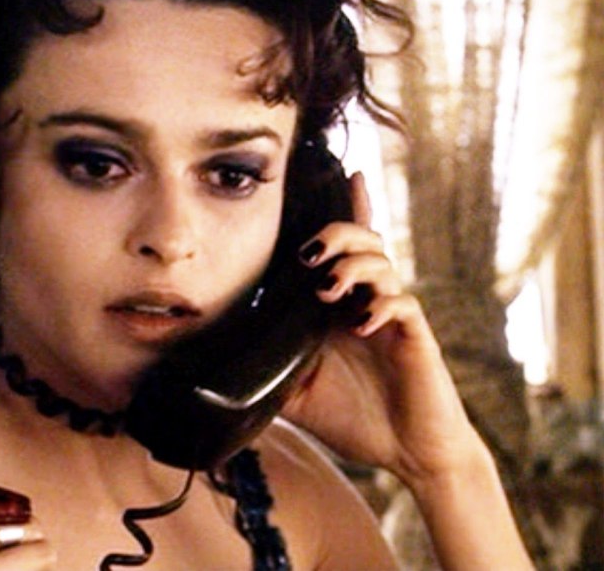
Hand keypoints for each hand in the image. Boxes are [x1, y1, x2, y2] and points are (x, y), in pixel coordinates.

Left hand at [281, 172, 485, 487]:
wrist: (406, 454)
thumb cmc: (354, 417)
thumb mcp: (296, 393)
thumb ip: (266, 372)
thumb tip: (214, 371)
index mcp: (341, 306)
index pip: (343, 249)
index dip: (346, 209)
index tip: (342, 173)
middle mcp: (368, 301)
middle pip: (363, 241)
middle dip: (337, 233)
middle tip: (310, 254)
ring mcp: (393, 317)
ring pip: (381, 263)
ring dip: (352, 266)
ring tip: (328, 288)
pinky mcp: (414, 338)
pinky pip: (402, 305)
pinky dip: (380, 306)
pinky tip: (361, 322)